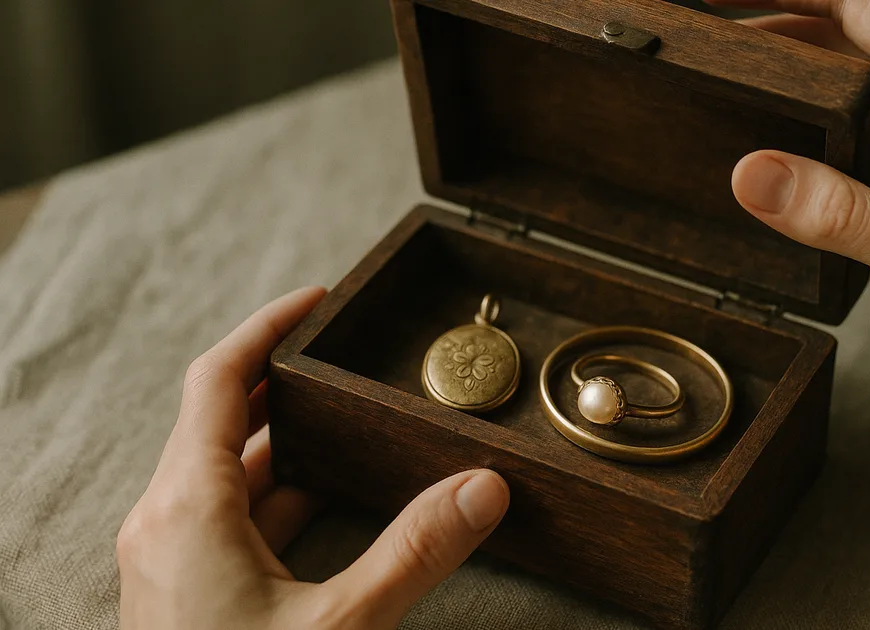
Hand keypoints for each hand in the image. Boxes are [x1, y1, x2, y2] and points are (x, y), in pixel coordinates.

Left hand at [117, 287, 509, 628]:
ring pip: (228, 476)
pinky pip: (231, 520)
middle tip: (348, 359)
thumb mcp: (342, 626)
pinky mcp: (186, 597)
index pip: (218, 379)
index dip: (268, 327)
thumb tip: (483, 487)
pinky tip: (332, 504)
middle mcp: (165, 524)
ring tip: (354, 424)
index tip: (318, 298)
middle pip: (221, 421)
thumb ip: (416, 551)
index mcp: (186, 509)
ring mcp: (171, 562)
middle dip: (288, 385)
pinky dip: (281, 498)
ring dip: (288, 445)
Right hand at [710, 0, 869, 429]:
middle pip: (855, 36)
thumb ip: (840, 213)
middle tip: (714, 43)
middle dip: (783, 27)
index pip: (862, 8)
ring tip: (739, 84)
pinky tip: (795, 153)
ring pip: (862, 87)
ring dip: (802, 80)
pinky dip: (827, 133)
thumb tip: (752, 172)